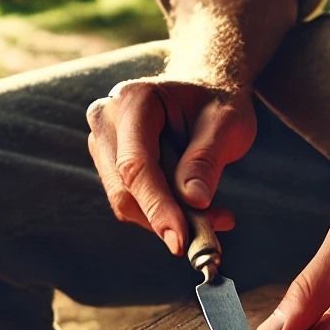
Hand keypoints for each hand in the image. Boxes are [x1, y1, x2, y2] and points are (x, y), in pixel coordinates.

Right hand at [86, 77, 256, 254]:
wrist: (204, 89)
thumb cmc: (217, 102)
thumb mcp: (227, 124)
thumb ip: (207, 160)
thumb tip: (193, 200)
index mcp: (134, 100)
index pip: (136, 164)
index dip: (157, 206)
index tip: (180, 241)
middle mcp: (107, 119)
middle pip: (125, 189)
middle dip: (166, 218)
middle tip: (213, 232)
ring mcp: (102, 142)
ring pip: (126, 202)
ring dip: (169, 219)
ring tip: (215, 217)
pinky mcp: (108, 164)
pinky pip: (131, 202)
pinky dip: (164, 215)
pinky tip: (198, 211)